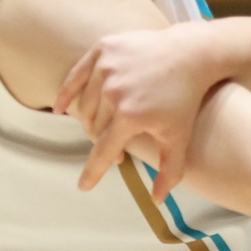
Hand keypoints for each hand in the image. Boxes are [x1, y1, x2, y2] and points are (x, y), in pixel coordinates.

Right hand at [53, 26, 220, 199]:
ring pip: (86, 104)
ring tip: (105, 125)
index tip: (84, 187)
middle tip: (116, 144)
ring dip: (92, 119)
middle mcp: (113, 91)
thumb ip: (169, 171)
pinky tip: (60, 107)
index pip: (104, 151)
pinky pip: (76, 75)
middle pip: (95, 127)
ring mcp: (106, 68)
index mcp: (130, 115)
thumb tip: (157, 201)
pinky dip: (67, 92)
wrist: (190, 53)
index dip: (93, 172)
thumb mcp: (179, 137)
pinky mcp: (103, 49)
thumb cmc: (185, 98)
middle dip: (103, 140)